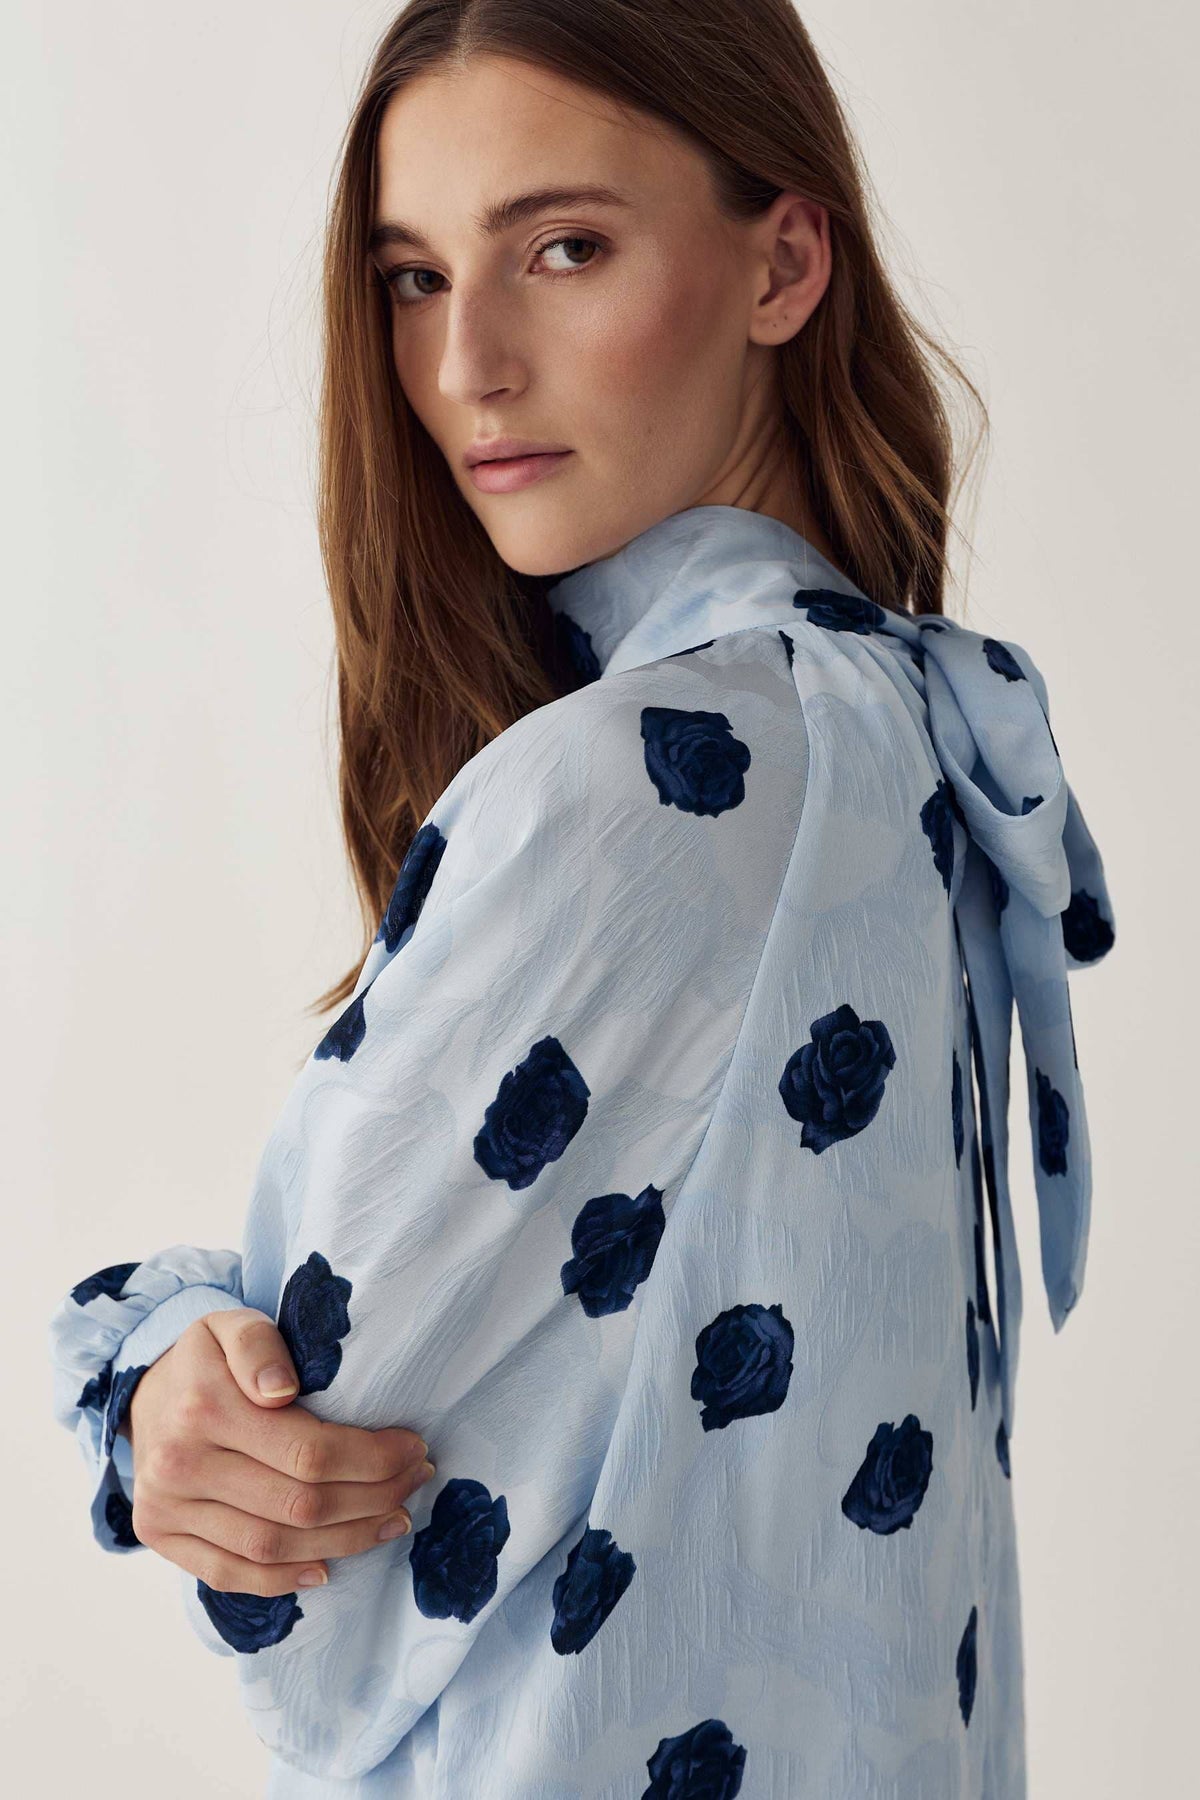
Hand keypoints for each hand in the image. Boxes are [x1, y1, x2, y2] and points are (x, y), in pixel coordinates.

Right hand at [123, 1307, 434, 1594]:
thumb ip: (259, 1345)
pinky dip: (283, 1580)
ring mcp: (167, 1506)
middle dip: (372, 1498)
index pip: (308, 1452)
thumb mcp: (231, 1325)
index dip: (371, 1459)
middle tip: (413, 1481)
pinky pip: (228, 1574)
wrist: (142, 1392)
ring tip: (391, 1521)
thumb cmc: (207, 1359)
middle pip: (299, 1504)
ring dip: (344, 1541)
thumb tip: (281, 1389)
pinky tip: (327, 1566)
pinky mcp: (160, 1535)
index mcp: (205, 1406)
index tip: (413, 1449)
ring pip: (271, 1546)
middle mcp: (181, 1463)